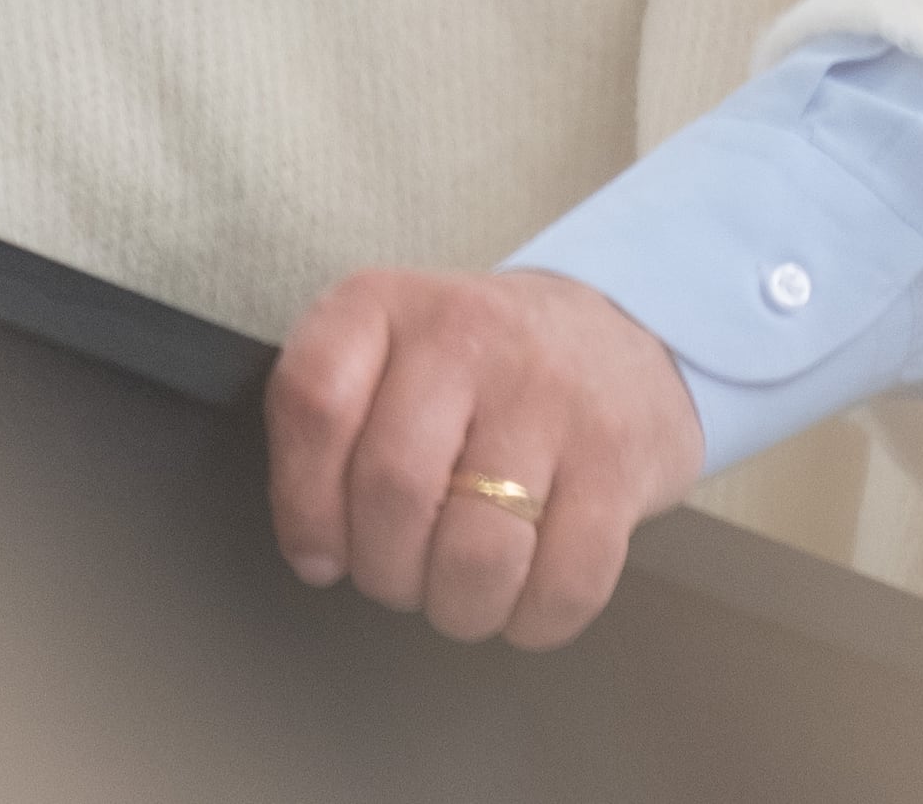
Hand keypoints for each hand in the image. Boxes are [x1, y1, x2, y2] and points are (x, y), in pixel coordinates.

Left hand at [263, 267, 705, 649]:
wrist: (618, 338)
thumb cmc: (476, 372)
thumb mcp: (384, 356)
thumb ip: (327, 431)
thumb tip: (315, 556)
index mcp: (386, 303)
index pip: (314, 403)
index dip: (303, 503)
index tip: (318, 551)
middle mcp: (468, 332)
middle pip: (393, 492)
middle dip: (386, 571)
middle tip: (402, 573)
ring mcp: (551, 394)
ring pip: (476, 556)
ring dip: (458, 607)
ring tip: (461, 589)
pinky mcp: (618, 460)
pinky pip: (564, 584)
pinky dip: (532, 619)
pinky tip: (524, 596)